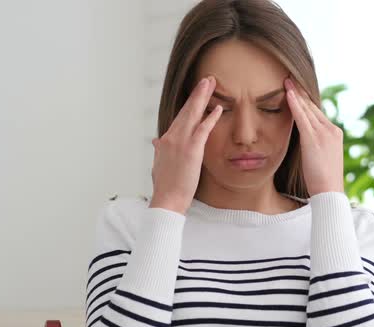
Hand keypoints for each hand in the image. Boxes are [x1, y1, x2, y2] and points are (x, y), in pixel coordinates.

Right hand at [149, 76, 222, 214]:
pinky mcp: (191, 150)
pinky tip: (218, 108)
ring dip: (203, 97)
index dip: (189, 105)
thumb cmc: (166, 186)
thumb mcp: (159, 165)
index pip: (179, 118)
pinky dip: (210, 118)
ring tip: (211, 83)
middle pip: (186, 110)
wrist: (167, 199)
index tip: (196, 94)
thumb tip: (155, 141)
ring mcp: (181, 142)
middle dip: (197, 94)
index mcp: (166, 141)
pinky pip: (203, 129)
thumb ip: (160, 151)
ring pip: (193, 114)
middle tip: (207, 80)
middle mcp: (172, 137)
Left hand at [284, 77, 344, 195]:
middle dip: (300, 91)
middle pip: (313, 106)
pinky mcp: (314, 139)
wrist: (329, 192)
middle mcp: (331, 129)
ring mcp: (324, 133)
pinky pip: (302, 117)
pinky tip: (287, 94)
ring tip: (286, 80)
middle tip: (289, 77)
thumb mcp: (320, 158)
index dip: (305, 100)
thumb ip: (314, 145)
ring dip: (296, 93)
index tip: (296, 88)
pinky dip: (295, 104)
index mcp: (334, 133)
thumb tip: (304, 142)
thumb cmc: (322, 181)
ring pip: (307, 108)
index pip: (317, 112)